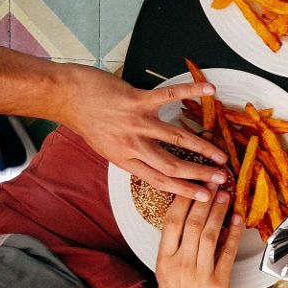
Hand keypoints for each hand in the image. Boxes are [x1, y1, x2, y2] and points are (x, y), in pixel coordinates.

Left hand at [59, 64, 229, 200]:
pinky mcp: (137, 100)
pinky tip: (210, 90)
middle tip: (221, 178)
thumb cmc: (87, 121)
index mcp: (125, 160)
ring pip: (176, 138)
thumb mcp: (107, 148)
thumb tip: (155, 164)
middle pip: (172, 165)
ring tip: (221, 154)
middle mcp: (132, 145)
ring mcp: (136, 122)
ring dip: (202, 147)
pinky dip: (191, 91)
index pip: (160, 180)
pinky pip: (169, 96)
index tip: (205, 196)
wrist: (66, 96)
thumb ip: (132, 156)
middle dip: (200, 174)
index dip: (185, 190)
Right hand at [155, 189, 242, 287]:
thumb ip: (175, 244)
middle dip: (204, 200)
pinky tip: (238, 220)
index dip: (183, 200)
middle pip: (193, 225)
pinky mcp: (218, 282)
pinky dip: (234, 234)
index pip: (171, 222)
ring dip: (219, 213)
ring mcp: (200, 273)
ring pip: (210, 235)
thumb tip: (192, 214)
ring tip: (225, 196)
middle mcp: (180, 264)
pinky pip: (228, 253)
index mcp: (164, 259)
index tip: (193, 184)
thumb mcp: (166, 268)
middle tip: (214, 182)